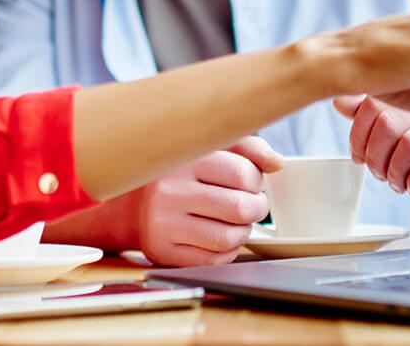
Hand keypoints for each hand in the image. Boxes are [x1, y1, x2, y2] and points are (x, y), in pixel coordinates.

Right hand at [132, 136, 282, 266]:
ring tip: (234, 221)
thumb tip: (277, 163)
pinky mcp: (160, 251)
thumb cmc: (182, 174)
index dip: (255, 181)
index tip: (247, 182)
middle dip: (256, 209)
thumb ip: (248, 148)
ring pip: (229, 238)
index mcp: (182, 159)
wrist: (132, 202)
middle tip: (250, 204)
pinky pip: (213, 260)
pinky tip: (217, 236)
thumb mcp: (210, 149)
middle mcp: (168, 191)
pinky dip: (225, 251)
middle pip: (240, 208)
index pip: (243, 174)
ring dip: (242, 232)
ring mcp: (161, 224)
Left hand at [336, 95, 409, 220]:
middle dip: (376, 156)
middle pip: (390, 122)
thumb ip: (372, 116)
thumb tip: (340, 101)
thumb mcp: (398, 136)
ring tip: (397, 184)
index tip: (359, 155)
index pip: (376, 100)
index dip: (359, 132)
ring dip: (395, 172)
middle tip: (379, 174)